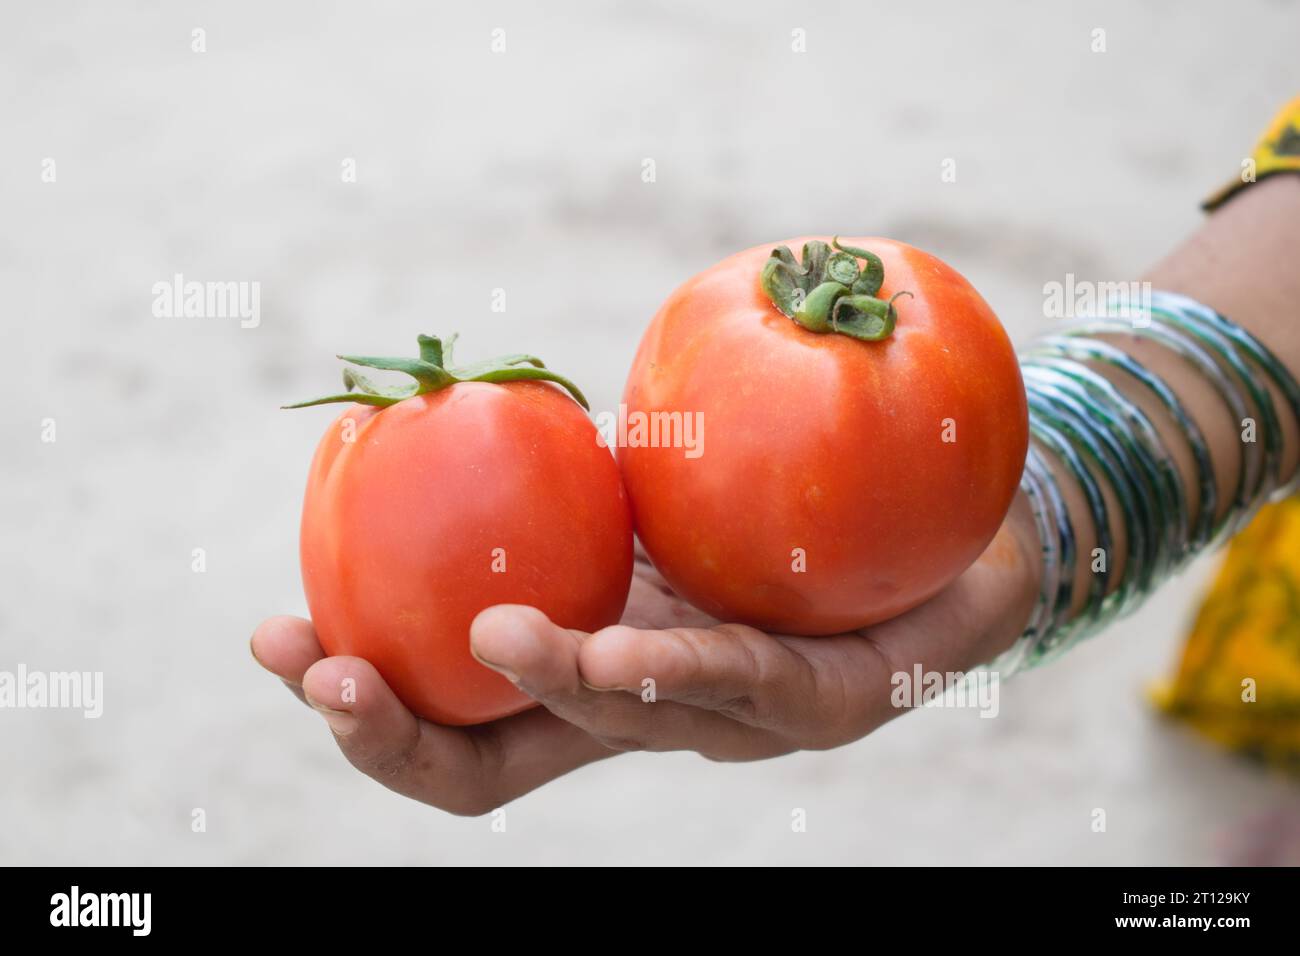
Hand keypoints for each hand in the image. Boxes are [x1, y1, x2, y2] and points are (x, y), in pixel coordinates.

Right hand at [252, 496, 1039, 814]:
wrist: (940, 524)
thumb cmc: (769, 507)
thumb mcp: (641, 488)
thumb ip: (560, 476)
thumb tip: (443, 400)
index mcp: (585, 676)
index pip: (456, 730)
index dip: (367, 712)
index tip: (279, 639)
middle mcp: (643, 720)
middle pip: (500, 767)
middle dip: (403, 734)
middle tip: (329, 674)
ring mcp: (732, 725)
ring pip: (621, 728)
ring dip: (548, 684)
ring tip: (493, 638)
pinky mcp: (829, 705)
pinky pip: (743, 684)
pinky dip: (675, 667)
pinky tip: (623, 647)